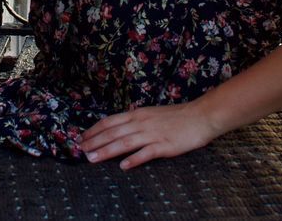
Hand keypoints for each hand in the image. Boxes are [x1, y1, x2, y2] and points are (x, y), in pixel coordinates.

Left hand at [79, 101, 219, 169]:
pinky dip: (133, 160)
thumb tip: (120, 129)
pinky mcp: (164, 145)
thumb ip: (136, 121)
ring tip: (93, 159)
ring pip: (124, 143)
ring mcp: (152, 134)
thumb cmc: (177, 116)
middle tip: (81, 151)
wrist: (200, 116)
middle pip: (113, 132)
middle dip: (95, 142)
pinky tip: (123, 167)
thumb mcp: (152, 114)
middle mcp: (142, 123)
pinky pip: (146, 153)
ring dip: (107, 151)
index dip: (95, 130)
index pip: (110, 121)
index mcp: (138, 114)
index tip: (82, 137)